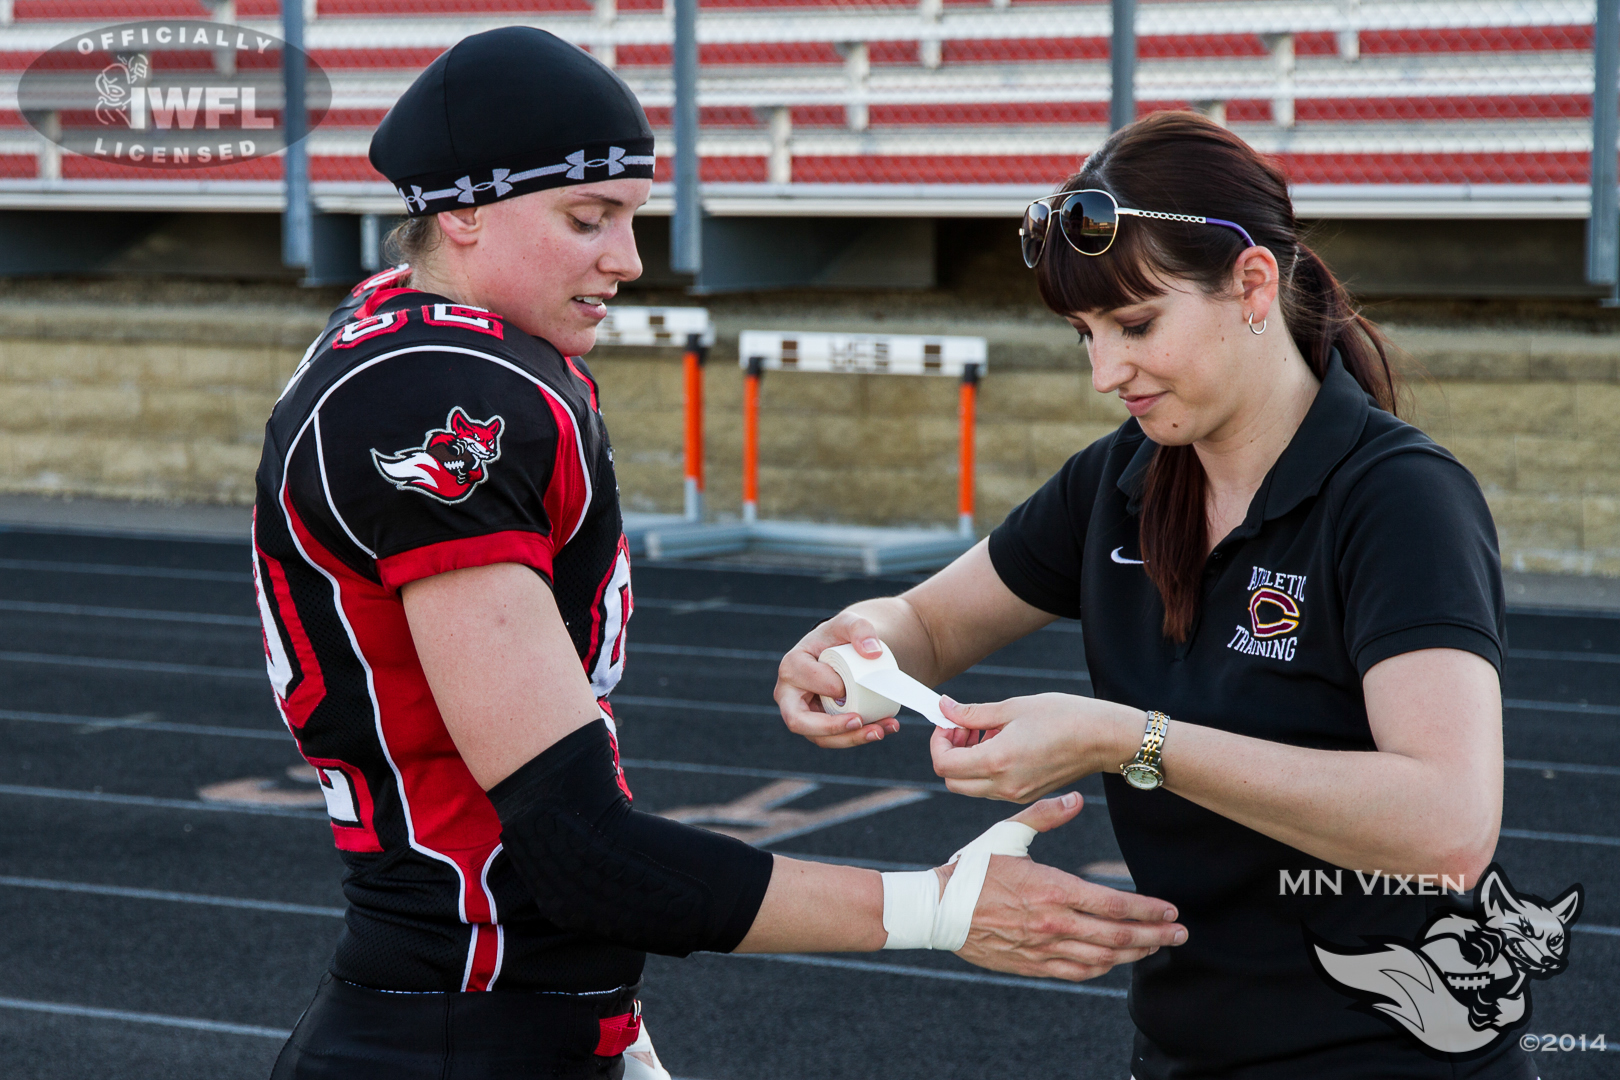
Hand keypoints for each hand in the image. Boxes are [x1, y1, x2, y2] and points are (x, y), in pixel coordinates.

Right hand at [774, 612, 902, 748]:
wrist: (852, 654)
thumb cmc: (845, 637)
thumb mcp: (852, 623)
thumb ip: (862, 628)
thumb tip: (873, 653)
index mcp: (791, 666)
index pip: (803, 679)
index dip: (826, 685)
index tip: (851, 685)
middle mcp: (790, 695)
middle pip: (799, 721)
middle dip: (830, 727)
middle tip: (860, 720)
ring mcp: (804, 715)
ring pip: (821, 738)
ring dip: (851, 738)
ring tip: (881, 730)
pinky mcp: (821, 728)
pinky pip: (837, 739)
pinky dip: (860, 737)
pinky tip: (884, 729)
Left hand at [931, 693, 1142, 801]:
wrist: (1103, 738)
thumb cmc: (1064, 716)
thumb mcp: (1013, 707)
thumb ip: (973, 713)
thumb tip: (945, 708)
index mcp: (997, 761)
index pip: (944, 764)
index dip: (938, 741)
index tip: (949, 721)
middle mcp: (1004, 786)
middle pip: (952, 781)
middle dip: (949, 753)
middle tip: (963, 727)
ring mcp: (1016, 795)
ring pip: (971, 786)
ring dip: (967, 761)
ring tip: (986, 731)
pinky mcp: (1028, 795)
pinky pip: (992, 788)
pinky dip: (986, 768)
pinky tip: (1002, 742)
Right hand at [948, 794, 1185, 980]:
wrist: (936, 909)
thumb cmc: (972, 868)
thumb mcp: (1007, 834)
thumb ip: (1044, 815)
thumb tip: (1075, 799)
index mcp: (1052, 889)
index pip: (1113, 905)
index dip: (1148, 911)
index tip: (1171, 911)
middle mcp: (1053, 923)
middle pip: (1117, 937)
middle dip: (1155, 937)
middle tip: (1181, 935)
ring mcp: (1043, 948)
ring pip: (1101, 958)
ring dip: (1134, 955)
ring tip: (1156, 949)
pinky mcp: (1031, 965)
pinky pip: (1076, 972)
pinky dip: (1101, 968)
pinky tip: (1114, 962)